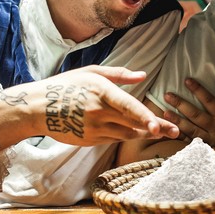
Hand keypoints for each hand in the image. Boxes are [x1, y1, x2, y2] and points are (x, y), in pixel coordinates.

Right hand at [0, 65, 179, 154]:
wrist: (37, 109)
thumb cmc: (66, 86)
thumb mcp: (91, 73)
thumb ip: (119, 75)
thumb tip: (143, 74)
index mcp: (101, 92)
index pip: (127, 107)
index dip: (144, 117)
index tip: (157, 127)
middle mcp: (99, 113)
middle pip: (133, 124)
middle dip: (156, 128)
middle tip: (176, 132)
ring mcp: (94, 129)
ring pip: (127, 134)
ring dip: (145, 133)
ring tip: (164, 132)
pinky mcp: (90, 141)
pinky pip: (115, 139)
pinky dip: (127, 135)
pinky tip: (138, 132)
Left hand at [162, 77, 214, 149]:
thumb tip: (207, 98)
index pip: (210, 101)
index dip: (199, 90)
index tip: (187, 80)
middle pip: (196, 114)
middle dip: (180, 104)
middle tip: (167, 95)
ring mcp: (211, 140)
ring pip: (191, 129)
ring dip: (177, 120)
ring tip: (164, 112)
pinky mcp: (207, 150)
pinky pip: (191, 144)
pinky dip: (181, 139)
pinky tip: (170, 133)